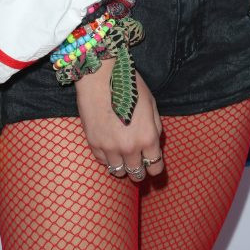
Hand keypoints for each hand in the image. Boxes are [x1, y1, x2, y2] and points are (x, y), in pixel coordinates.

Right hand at [74, 58, 163, 181]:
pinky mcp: (94, 143)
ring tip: (122, 155)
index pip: (155, 168)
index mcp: (148, 137)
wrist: (100, 75)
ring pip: (118, 172)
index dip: (155, 166)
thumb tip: (153, 144)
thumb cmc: (129, 85)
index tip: (151, 161)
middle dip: (139, 169)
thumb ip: (155, 127)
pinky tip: (109, 145)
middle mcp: (130, 147)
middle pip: (137, 174)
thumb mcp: (151, 104)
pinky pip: (103, 161)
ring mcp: (110, 147)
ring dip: (122, 166)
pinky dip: (107, 157)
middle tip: (137, 160)